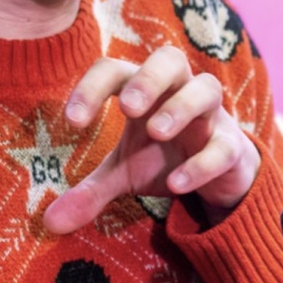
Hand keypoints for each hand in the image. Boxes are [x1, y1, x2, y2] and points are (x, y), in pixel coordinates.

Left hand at [43, 45, 258, 233]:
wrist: (220, 173)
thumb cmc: (164, 156)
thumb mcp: (125, 172)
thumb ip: (91, 190)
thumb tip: (50, 223)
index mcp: (144, 89)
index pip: (116, 70)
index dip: (92, 87)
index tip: (72, 121)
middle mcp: (179, 90)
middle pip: (170, 59)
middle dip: (148, 79)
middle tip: (128, 107)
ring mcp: (211, 115)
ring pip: (206, 88)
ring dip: (181, 107)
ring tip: (156, 132)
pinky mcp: (232, 146)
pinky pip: (223, 145)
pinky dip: (201, 162)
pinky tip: (175, 184)